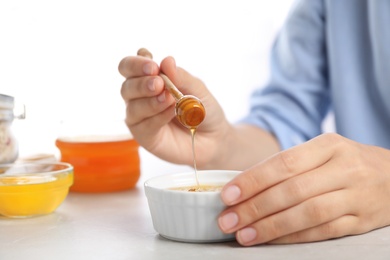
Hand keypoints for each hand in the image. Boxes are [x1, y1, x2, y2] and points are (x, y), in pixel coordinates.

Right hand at [118, 52, 227, 166]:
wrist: (213, 137)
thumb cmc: (202, 109)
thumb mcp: (197, 89)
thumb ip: (181, 77)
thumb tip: (167, 61)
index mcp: (149, 78)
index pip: (130, 66)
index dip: (136, 63)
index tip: (152, 66)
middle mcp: (140, 96)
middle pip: (126, 85)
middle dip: (141, 82)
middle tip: (159, 83)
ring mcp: (140, 116)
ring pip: (132, 106)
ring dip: (150, 101)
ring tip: (169, 99)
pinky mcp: (144, 136)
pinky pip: (144, 125)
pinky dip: (157, 117)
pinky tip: (171, 112)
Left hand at [218, 133, 389, 245]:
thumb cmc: (346, 163)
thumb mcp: (322, 152)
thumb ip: (289, 166)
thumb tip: (244, 185)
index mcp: (329, 145)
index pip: (284, 162)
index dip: (253, 180)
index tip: (228, 195)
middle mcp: (344, 168)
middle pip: (293, 190)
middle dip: (255, 207)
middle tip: (228, 220)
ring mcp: (356, 196)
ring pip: (307, 213)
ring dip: (271, 227)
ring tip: (243, 235)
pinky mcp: (362, 221)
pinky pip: (323, 231)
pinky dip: (293, 238)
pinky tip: (271, 240)